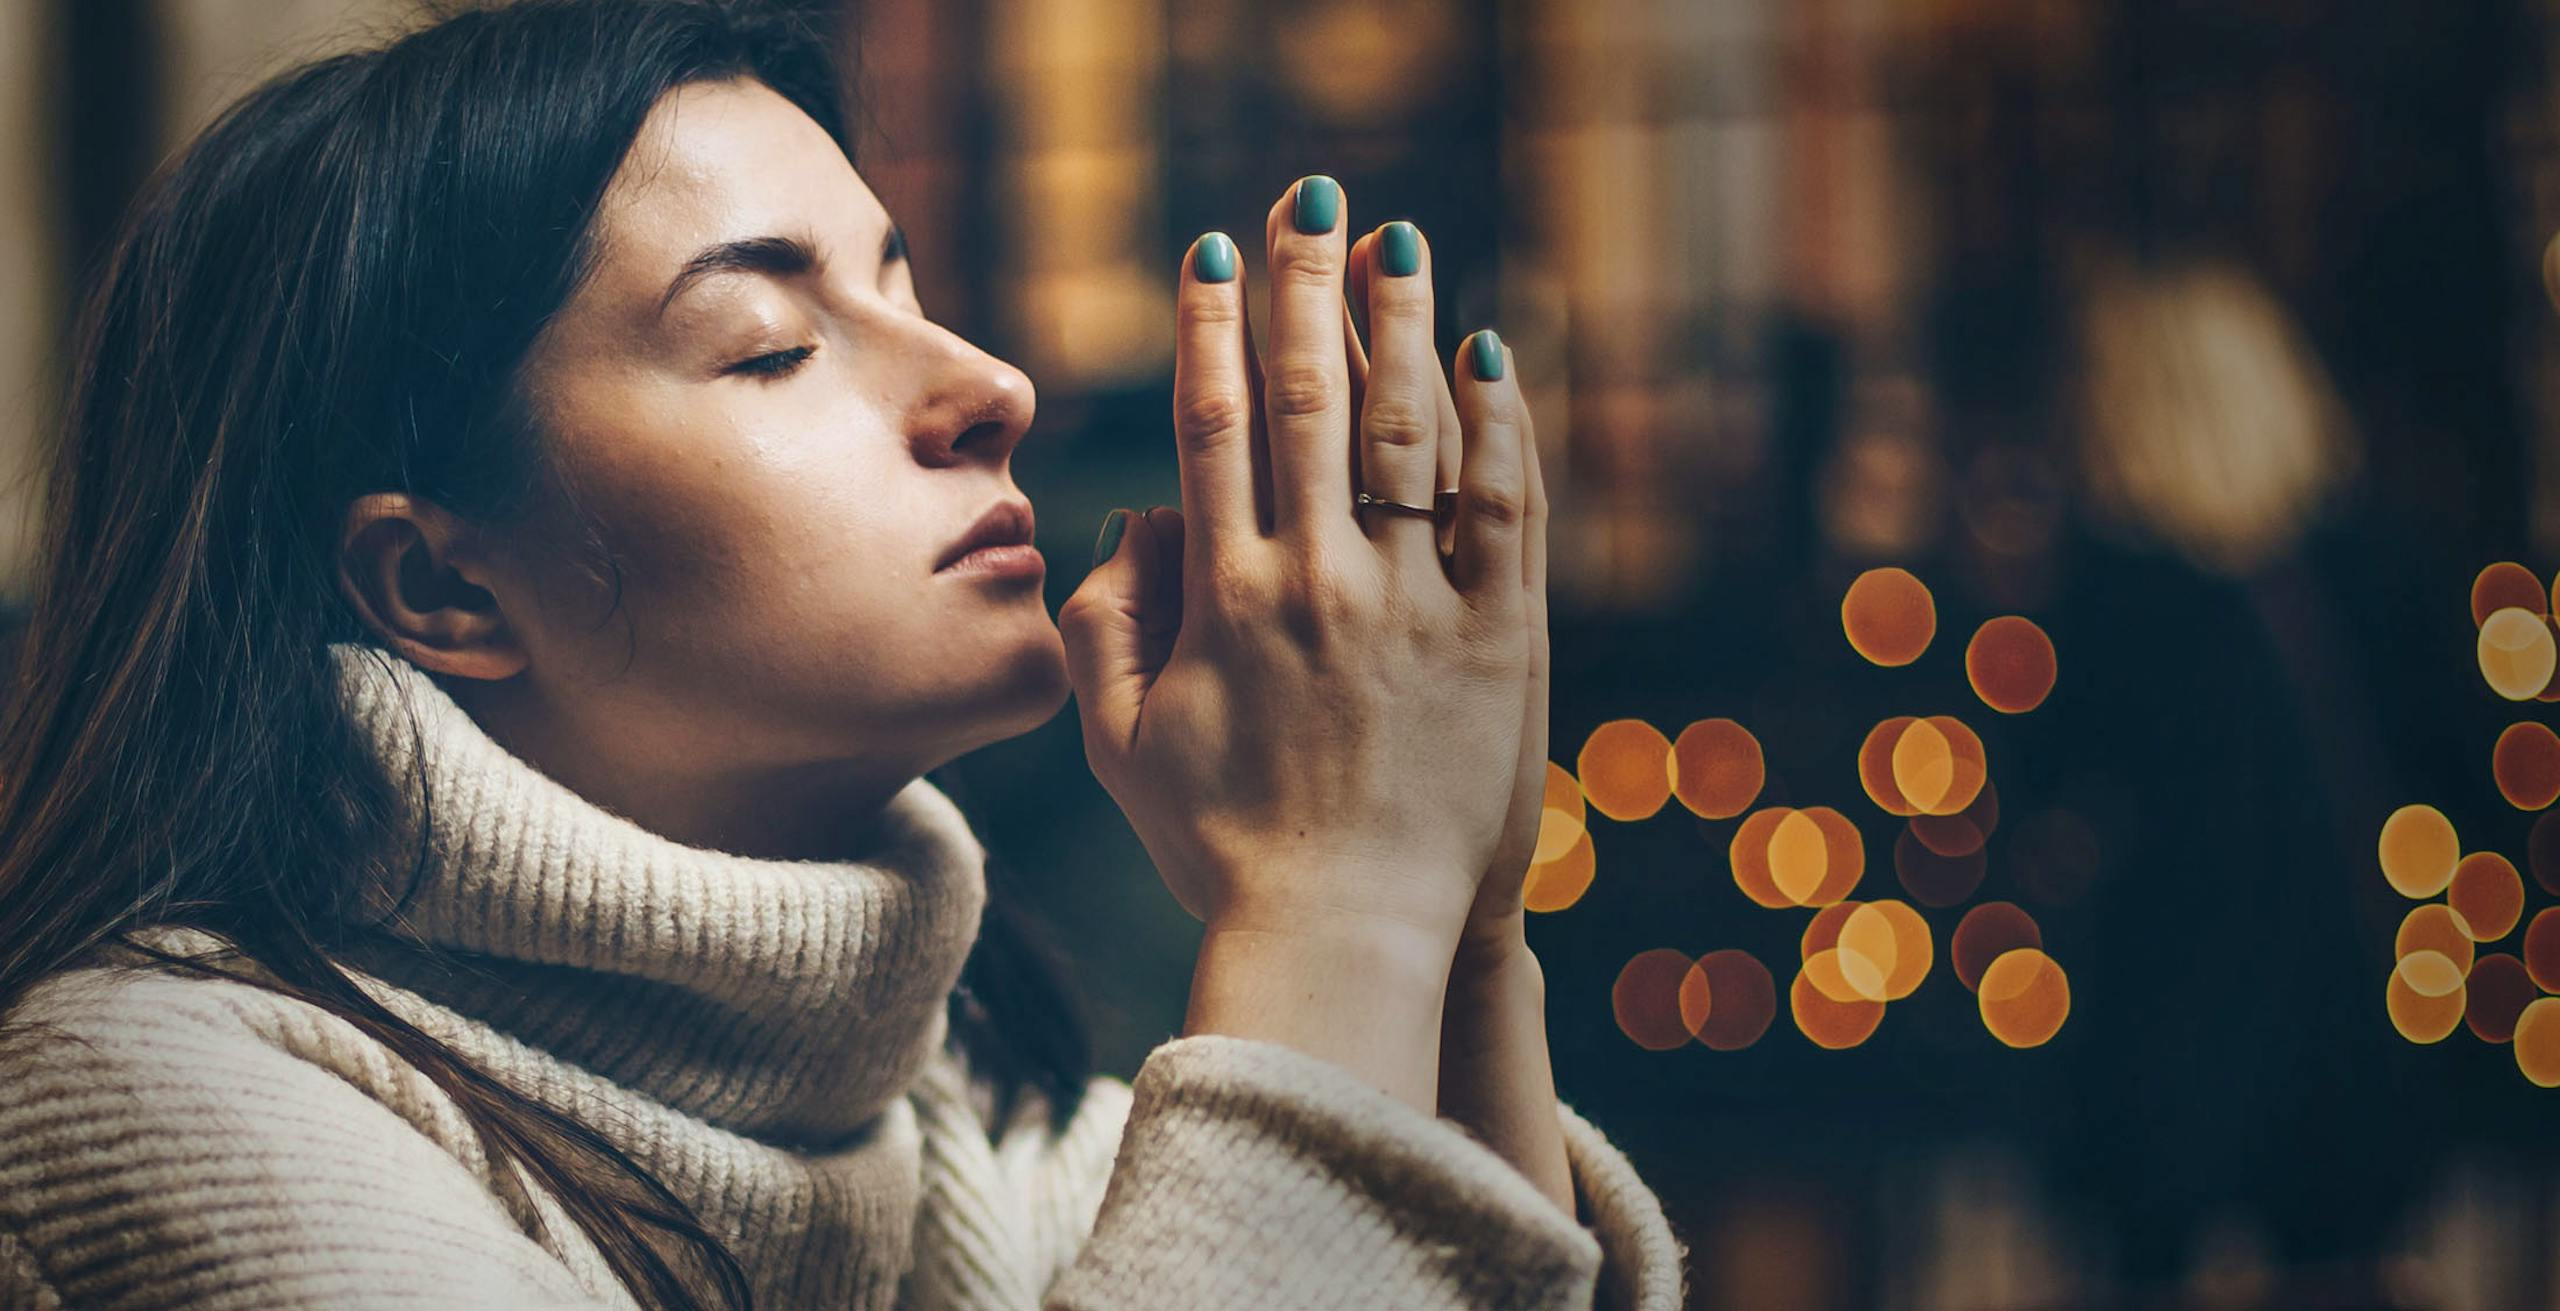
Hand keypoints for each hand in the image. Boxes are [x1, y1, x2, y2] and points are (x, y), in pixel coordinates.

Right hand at [1058, 176, 1539, 947]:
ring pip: (1410, 432)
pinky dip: (1501, 426)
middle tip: (1309, 197)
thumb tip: (1130, 524)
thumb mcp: (1121, 747)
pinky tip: (1492, 356)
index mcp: (1225, 596)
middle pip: (1308, 398)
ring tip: (1398, 241)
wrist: (1346, 935)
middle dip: (1304, 286)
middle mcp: (1318, 580)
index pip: (1211, 424)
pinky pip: (1506, 511)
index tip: (1214, 250)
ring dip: (1401, 324)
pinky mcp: (1499, 642)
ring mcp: (1416, 607)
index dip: (1211, 325)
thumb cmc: (1224, 847)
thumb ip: (1102, 627)